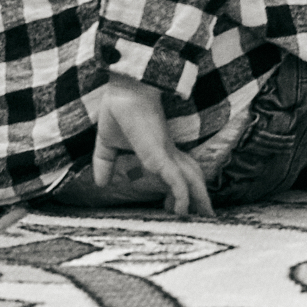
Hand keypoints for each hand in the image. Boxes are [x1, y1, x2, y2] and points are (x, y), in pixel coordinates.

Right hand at [92, 76, 213, 215]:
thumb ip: (105, 162)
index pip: (177, 170)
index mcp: (159, 149)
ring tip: (205, 217)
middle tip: (205, 216)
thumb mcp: (107, 143)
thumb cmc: (118, 108)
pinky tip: (181, 211)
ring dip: (199, 200)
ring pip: (191, 180)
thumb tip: (101, 183)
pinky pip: (176, 179)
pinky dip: (182, 196)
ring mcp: (166, 154)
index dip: (179, 188)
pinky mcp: (161, 155)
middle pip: (192, 176)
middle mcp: (168, 152)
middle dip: (200, 196)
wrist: (124, 88)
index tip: (175, 208)